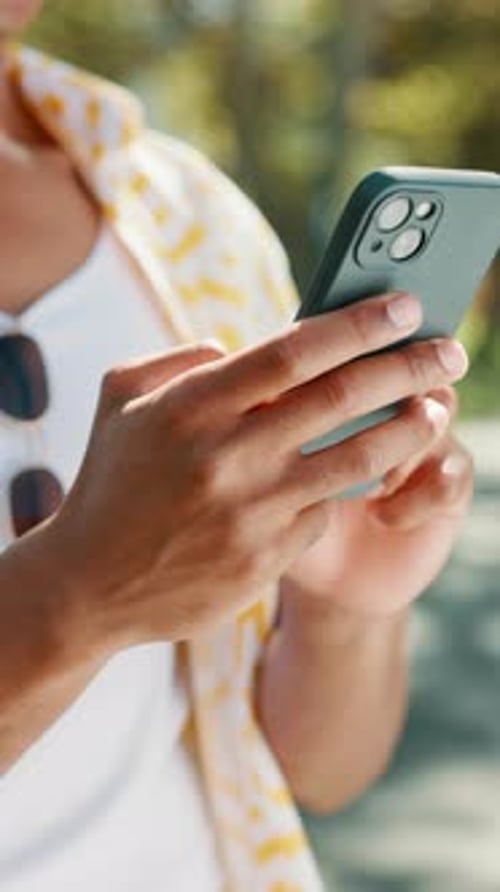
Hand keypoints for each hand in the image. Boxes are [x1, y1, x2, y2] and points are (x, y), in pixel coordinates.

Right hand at [51, 290, 467, 654]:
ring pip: (357, 460)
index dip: (359, 325)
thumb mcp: (121, 398)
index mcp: (193, 406)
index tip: (406, 307)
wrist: (89, 585)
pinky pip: (324, 511)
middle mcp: (229, 456)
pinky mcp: (268, 558)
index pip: (295, 351)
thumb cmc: (109, 482)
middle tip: (450, 351)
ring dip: (409, 430)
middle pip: (342, 398)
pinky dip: (345, 488)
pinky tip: (364, 474)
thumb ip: (181, 360)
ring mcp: (253, 511)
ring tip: (436, 411)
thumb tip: (239, 348)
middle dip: (408, 367)